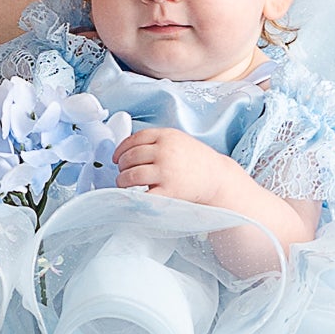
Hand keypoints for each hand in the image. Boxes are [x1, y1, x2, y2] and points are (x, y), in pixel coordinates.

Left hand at [115, 127, 231, 205]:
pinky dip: (132, 197)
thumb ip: (157, 142)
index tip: (117, 158)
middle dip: (122, 166)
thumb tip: (128, 150)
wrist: (217, 178)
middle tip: (123, 173)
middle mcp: (165, 151)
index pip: (135, 139)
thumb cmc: (197, 161)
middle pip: (131, 157)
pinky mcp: (169, 191)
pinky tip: (132, 197)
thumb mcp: (179, 141)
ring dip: (122, 181)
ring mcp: (166, 171)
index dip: (121, 149)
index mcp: (167, 136)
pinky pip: (142, 194)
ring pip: (131, 175)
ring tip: (124, 184)